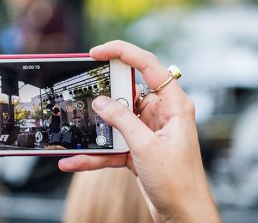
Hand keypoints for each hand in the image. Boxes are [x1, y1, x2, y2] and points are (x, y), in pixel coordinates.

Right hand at [58, 40, 220, 222]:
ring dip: (96, 129)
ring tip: (75, 135)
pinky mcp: (138, 147)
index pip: (148, 66)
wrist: (183, 214)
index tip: (97, 52)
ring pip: (117, 120)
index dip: (123, 52)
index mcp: (173, 105)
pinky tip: (76, 160)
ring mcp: (148, 130)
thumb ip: (122, 121)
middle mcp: (161, 113)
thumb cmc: (178, 181)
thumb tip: (101, 102)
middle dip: (104, 96)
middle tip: (84, 96)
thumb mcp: (146, 147)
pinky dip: (96, 153)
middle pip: (128, 92)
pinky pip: (113, 143)